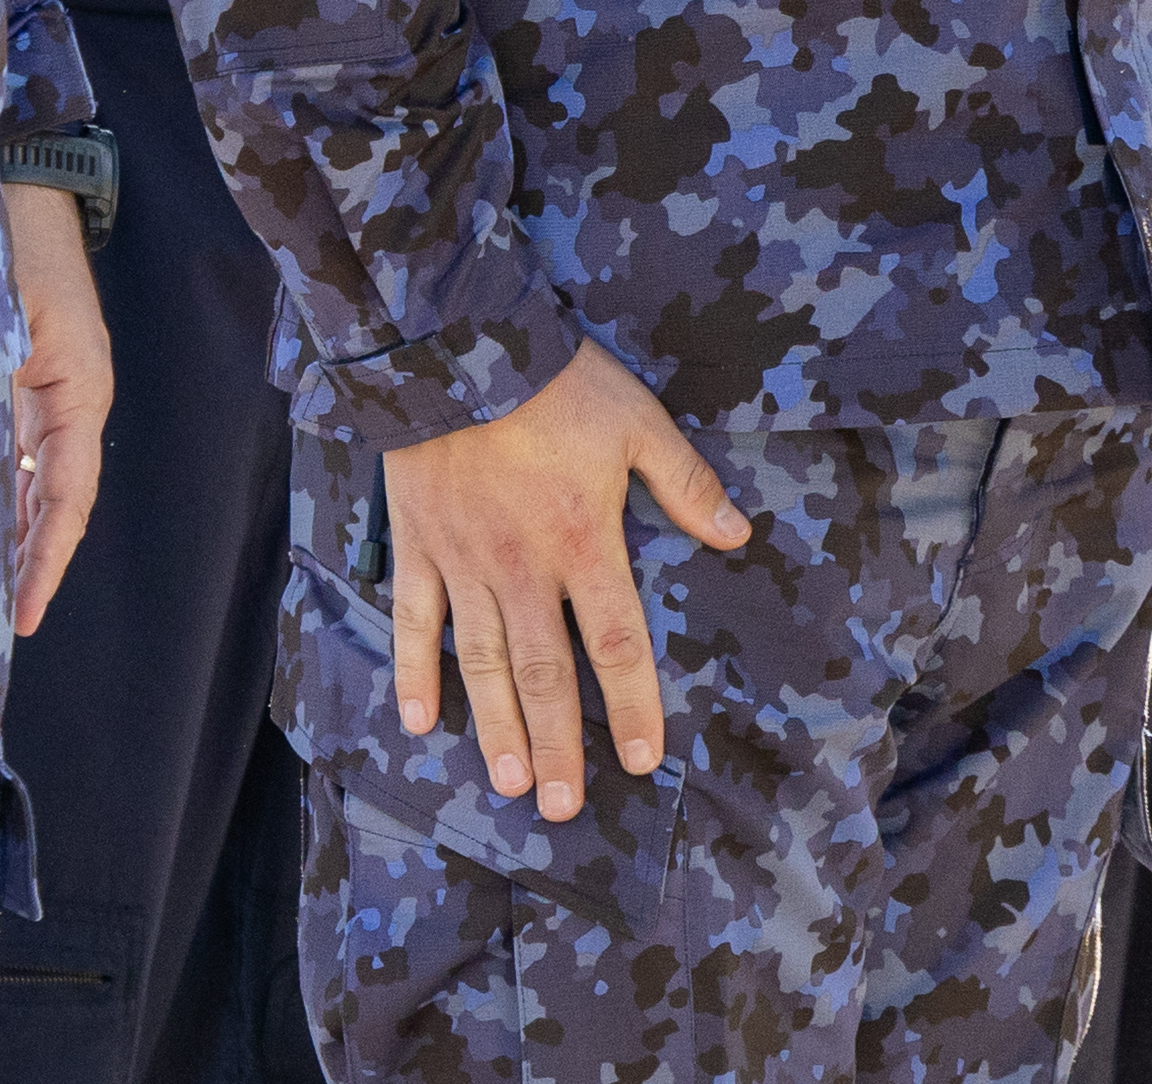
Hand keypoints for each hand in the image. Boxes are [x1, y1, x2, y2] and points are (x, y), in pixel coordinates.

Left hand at [1, 182, 114, 634]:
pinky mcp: (21, 378)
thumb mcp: (0, 309)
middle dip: (27, 563)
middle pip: (55, 502)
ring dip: (10, 533)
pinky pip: (15, 452)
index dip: (45, 561)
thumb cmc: (12, 236)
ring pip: (34, 482)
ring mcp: (48, 391)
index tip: (21, 616)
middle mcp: (69, 400)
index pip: (68, 499)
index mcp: (79, 390)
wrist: (19, 178)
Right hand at [382, 347, 751, 820]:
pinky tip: (417, 722)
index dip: (633, 705)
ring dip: (495, 725)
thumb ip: (685, 482)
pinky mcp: (418, 545)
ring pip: (481, 663)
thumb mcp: (636, 419)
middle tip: (560, 806)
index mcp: (584, 543)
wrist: (455, 344)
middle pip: (546, 673)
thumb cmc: (554, 381)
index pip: (616, 643)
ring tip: (506, 782)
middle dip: (556, 745)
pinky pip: (413, 622)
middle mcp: (523, 570)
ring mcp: (463, 563)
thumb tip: (738, 534)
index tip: (643, 759)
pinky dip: (413, 672)